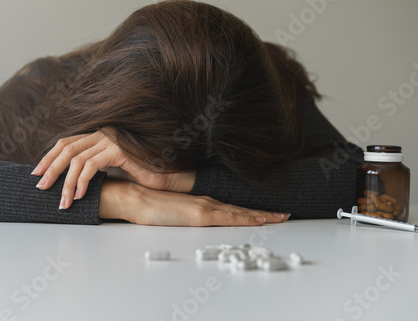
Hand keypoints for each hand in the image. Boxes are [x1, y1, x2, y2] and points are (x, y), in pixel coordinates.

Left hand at [31, 130, 194, 208]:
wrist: (164, 177)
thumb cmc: (138, 176)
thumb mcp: (109, 170)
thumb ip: (92, 167)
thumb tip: (67, 179)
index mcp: (98, 136)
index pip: (66, 143)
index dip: (49, 157)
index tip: (36, 173)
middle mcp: (103, 133)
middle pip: (67, 148)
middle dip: (51, 168)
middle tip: (41, 186)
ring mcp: (111, 139)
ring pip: (77, 159)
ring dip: (67, 182)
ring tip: (63, 201)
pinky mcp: (118, 150)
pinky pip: (92, 165)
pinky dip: (83, 181)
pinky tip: (81, 195)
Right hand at [99, 180, 290, 225]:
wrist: (134, 196)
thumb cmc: (148, 202)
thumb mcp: (171, 208)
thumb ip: (184, 210)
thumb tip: (189, 216)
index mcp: (201, 201)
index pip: (231, 207)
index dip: (250, 211)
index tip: (266, 213)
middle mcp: (207, 202)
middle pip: (240, 209)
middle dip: (263, 213)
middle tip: (283, 215)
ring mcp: (204, 207)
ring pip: (239, 212)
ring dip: (261, 215)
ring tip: (280, 217)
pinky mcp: (199, 214)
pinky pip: (229, 217)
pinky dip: (246, 218)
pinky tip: (259, 220)